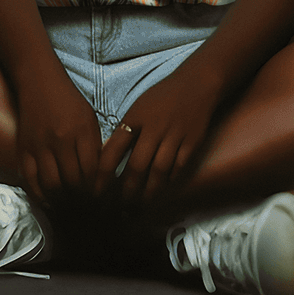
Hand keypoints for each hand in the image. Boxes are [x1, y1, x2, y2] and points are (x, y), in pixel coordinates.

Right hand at [14, 68, 103, 208]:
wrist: (39, 82)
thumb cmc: (69, 101)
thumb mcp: (90, 119)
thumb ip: (95, 147)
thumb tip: (101, 178)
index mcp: (81, 131)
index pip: (92, 171)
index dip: (97, 190)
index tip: (100, 199)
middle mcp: (60, 140)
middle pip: (73, 182)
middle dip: (82, 200)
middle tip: (86, 207)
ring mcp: (40, 146)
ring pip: (52, 186)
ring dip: (62, 202)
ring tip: (70, 206)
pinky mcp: (23, 150)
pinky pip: (31, 181)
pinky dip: (41, 196)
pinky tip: (50, 201)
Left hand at [95, 63, 222, 207]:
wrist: (197, 84)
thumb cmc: (162, 96)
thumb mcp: (138, 107)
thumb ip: (124, 130)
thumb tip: (106, 156)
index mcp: (135, 117)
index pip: (114, 149)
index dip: (103, 174)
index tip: (96, 192)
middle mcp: (153, 127)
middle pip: (137, 166)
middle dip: (127, 191)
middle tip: (119, 210)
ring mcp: (174, 135)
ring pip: (158, 171)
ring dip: (148, 193)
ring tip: (139, 208)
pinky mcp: (192, 142)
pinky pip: (178, 168)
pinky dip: (169, 182)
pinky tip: (161, 191)